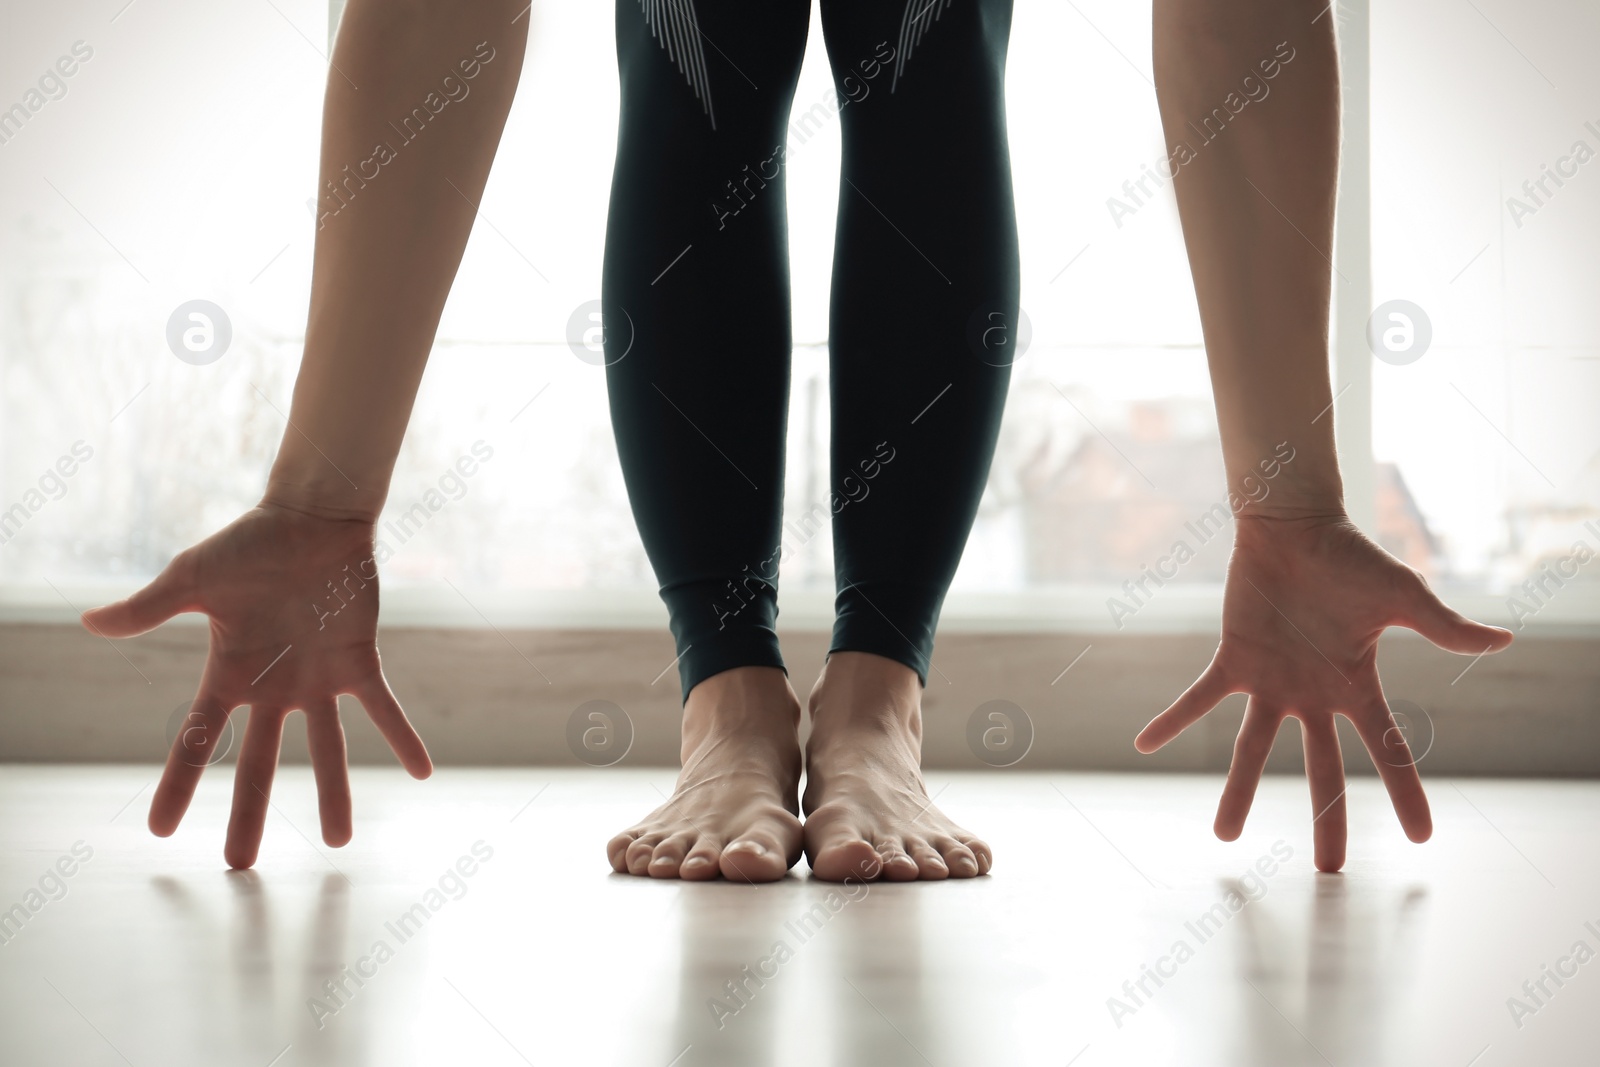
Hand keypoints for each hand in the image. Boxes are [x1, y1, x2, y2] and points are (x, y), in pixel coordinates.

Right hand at [82, 503, 431, 867]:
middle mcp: (274, 687)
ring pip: (327, 749)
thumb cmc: (249, 544)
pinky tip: (422, 772)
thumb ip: (148, 608)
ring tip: (340, 841)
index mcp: (230, 673)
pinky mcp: (358, 661)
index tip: (160, 830)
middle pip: (259, 763)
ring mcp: (318, 679)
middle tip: (242, 866)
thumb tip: (88, 622)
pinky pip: (384, 708)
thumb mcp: (191, 578)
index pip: (196, 740)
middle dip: (250, 813)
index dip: (178, 784)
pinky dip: (403, 737)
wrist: (311, 519)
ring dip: (334, 793)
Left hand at [1135, 513, 1512, 870]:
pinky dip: (1173, 719)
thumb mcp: (1403, 597)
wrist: (1296, 526)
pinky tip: (1144, 743)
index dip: (1405, 792)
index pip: (1387, 749)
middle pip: (1321, 768)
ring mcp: (1271, 681)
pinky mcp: (1234, 660)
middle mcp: (1313, 694)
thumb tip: (1505, 638)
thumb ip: (1445, 628)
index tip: (1419, 837)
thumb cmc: (1350, 558)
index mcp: (1355, 686)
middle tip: (1327, 870)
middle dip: (1326, 819)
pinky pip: (1199, 698)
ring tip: (1223, 836)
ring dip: (1238, 791)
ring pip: (1252, 747)